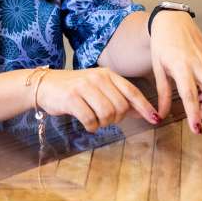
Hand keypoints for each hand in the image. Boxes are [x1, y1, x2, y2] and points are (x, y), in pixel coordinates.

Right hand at [36, 67, 160, 132]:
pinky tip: (85, 122)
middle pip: (121, 107)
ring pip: (107, 114)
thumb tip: (143, 112)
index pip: (132, 91)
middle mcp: (98, 78)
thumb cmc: (75, 89)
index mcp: (107, 74)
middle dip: (116, 119)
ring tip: (93, 119)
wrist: (46, 85)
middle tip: (105, 118)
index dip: (145, 107)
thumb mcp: (98, 88)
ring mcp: (84, 86)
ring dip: (102, 123)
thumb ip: (119, 98)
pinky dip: (90, 126)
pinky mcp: (72, 98)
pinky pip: (90, 120)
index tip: (155, 119)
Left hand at [150, 11, 201, 134]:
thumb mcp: (157, 67)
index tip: (196, 129)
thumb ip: (162, 93)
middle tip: (201, 115)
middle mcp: (198, 64)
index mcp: (180, 66)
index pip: (190, 94)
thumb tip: (161, 115)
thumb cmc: (162, 42)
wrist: (172, 20)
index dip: (194, 114)